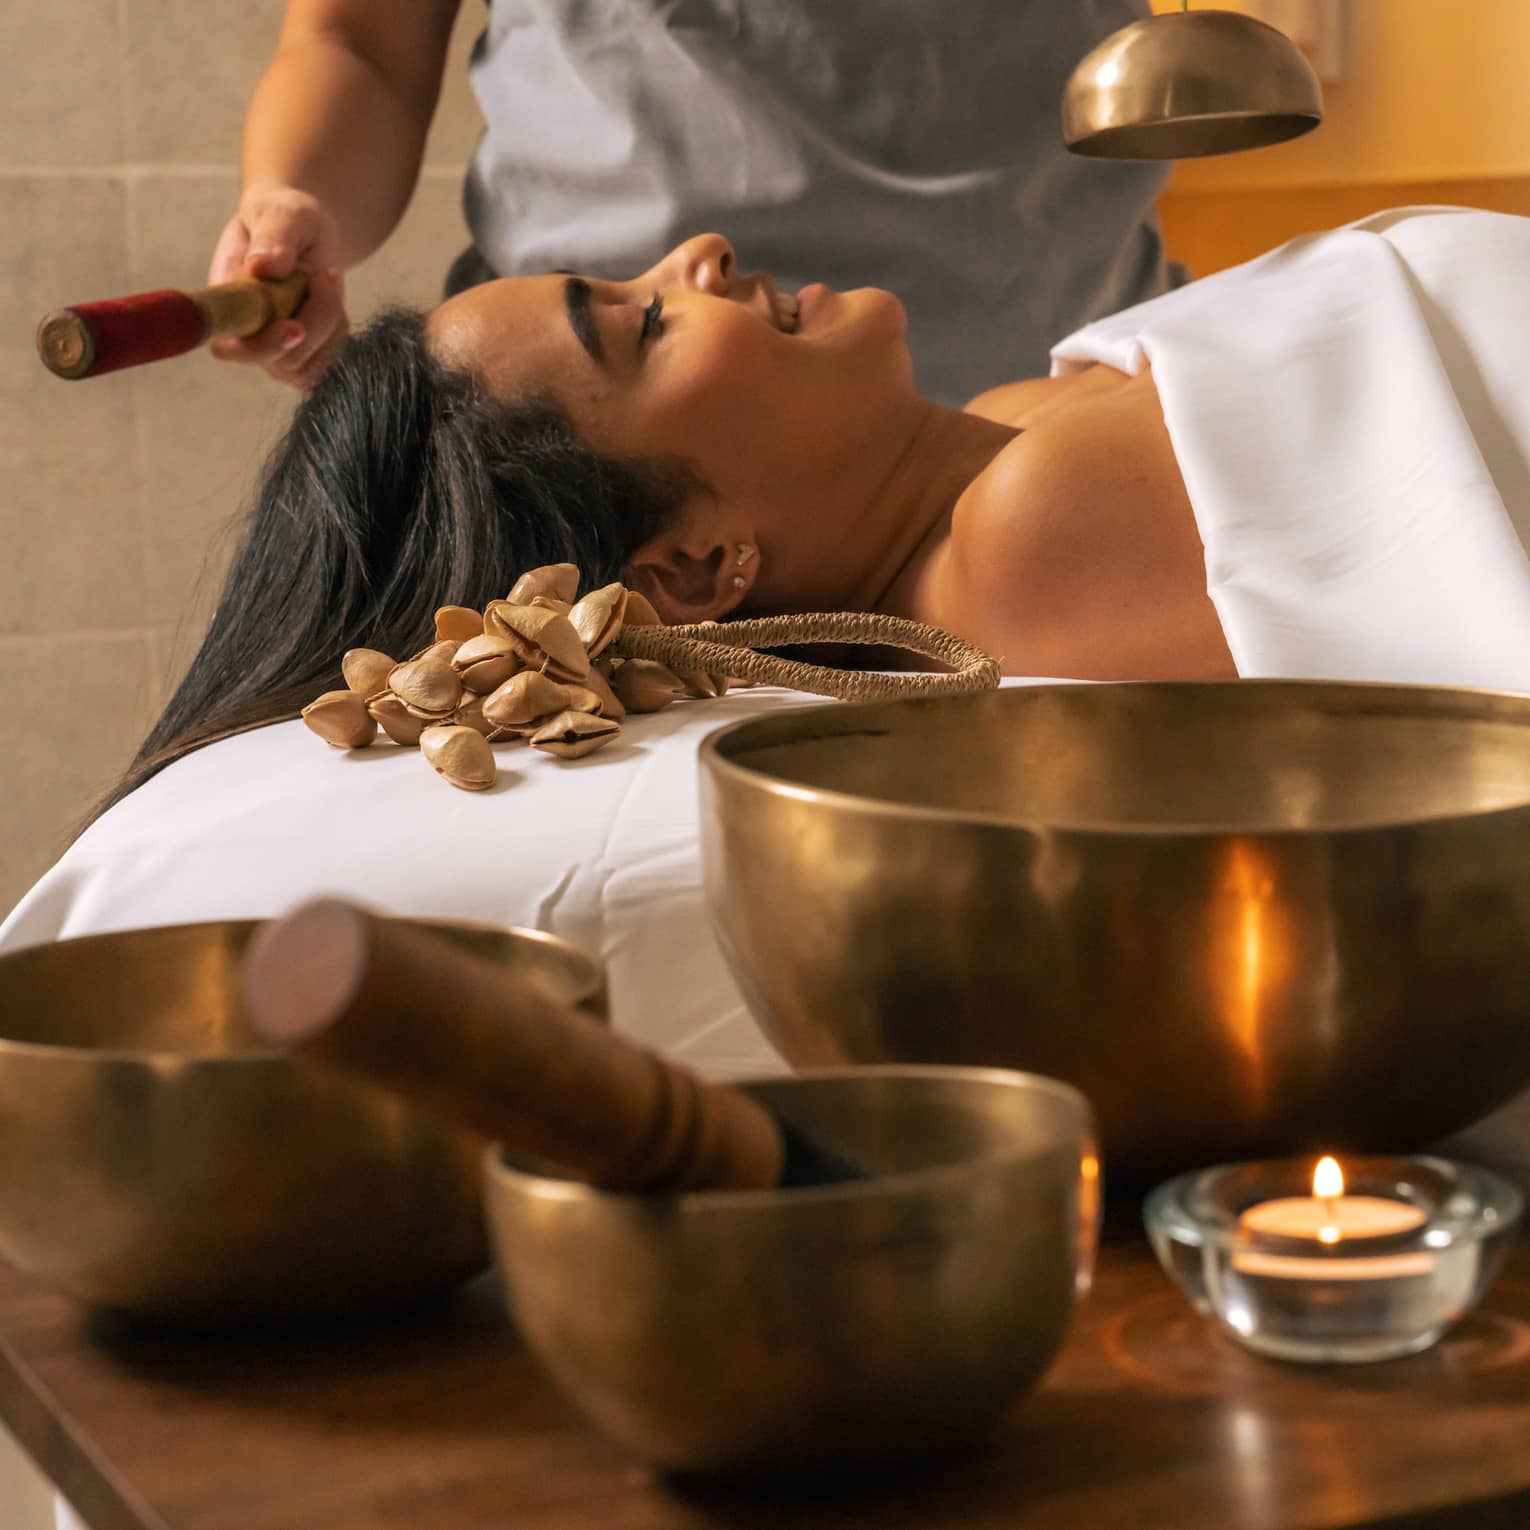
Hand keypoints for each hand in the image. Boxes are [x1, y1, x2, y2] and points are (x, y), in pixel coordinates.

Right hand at [207, 184, 350, 388]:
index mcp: (225, 301)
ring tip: (323, 278)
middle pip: (285, 359)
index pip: (229, 346)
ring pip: (311, 365)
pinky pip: (329, 361)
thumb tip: (261, 267)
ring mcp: (274, 352)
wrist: (304, 233)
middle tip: (321, 274)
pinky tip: (330, 298)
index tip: (295, 328)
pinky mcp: (303, 358)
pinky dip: (339, 329)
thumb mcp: (283, 215)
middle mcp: (245, 334)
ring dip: (330, 321)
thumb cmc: (286, 220)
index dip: (261, 347)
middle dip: (317, 319)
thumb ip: (273, 238)